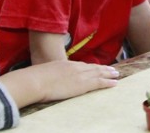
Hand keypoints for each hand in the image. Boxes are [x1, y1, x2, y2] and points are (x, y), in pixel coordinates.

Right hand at [0, 60, 118, 107]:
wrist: (34, 81)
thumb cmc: (33, 80)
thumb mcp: (42, 73)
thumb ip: (48, 75)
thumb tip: (43, 80)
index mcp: (65, 64)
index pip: (82, 65)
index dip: (91, 66)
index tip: (97, 67)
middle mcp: (75, 68)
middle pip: (93, 68)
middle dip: (103, 68)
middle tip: (113, 69)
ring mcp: (80, 76)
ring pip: (99, 74)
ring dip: (108, 74)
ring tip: (116, 74)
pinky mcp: (83, 85)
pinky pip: (99, 83)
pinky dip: (108, 83)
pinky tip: (115, 83)